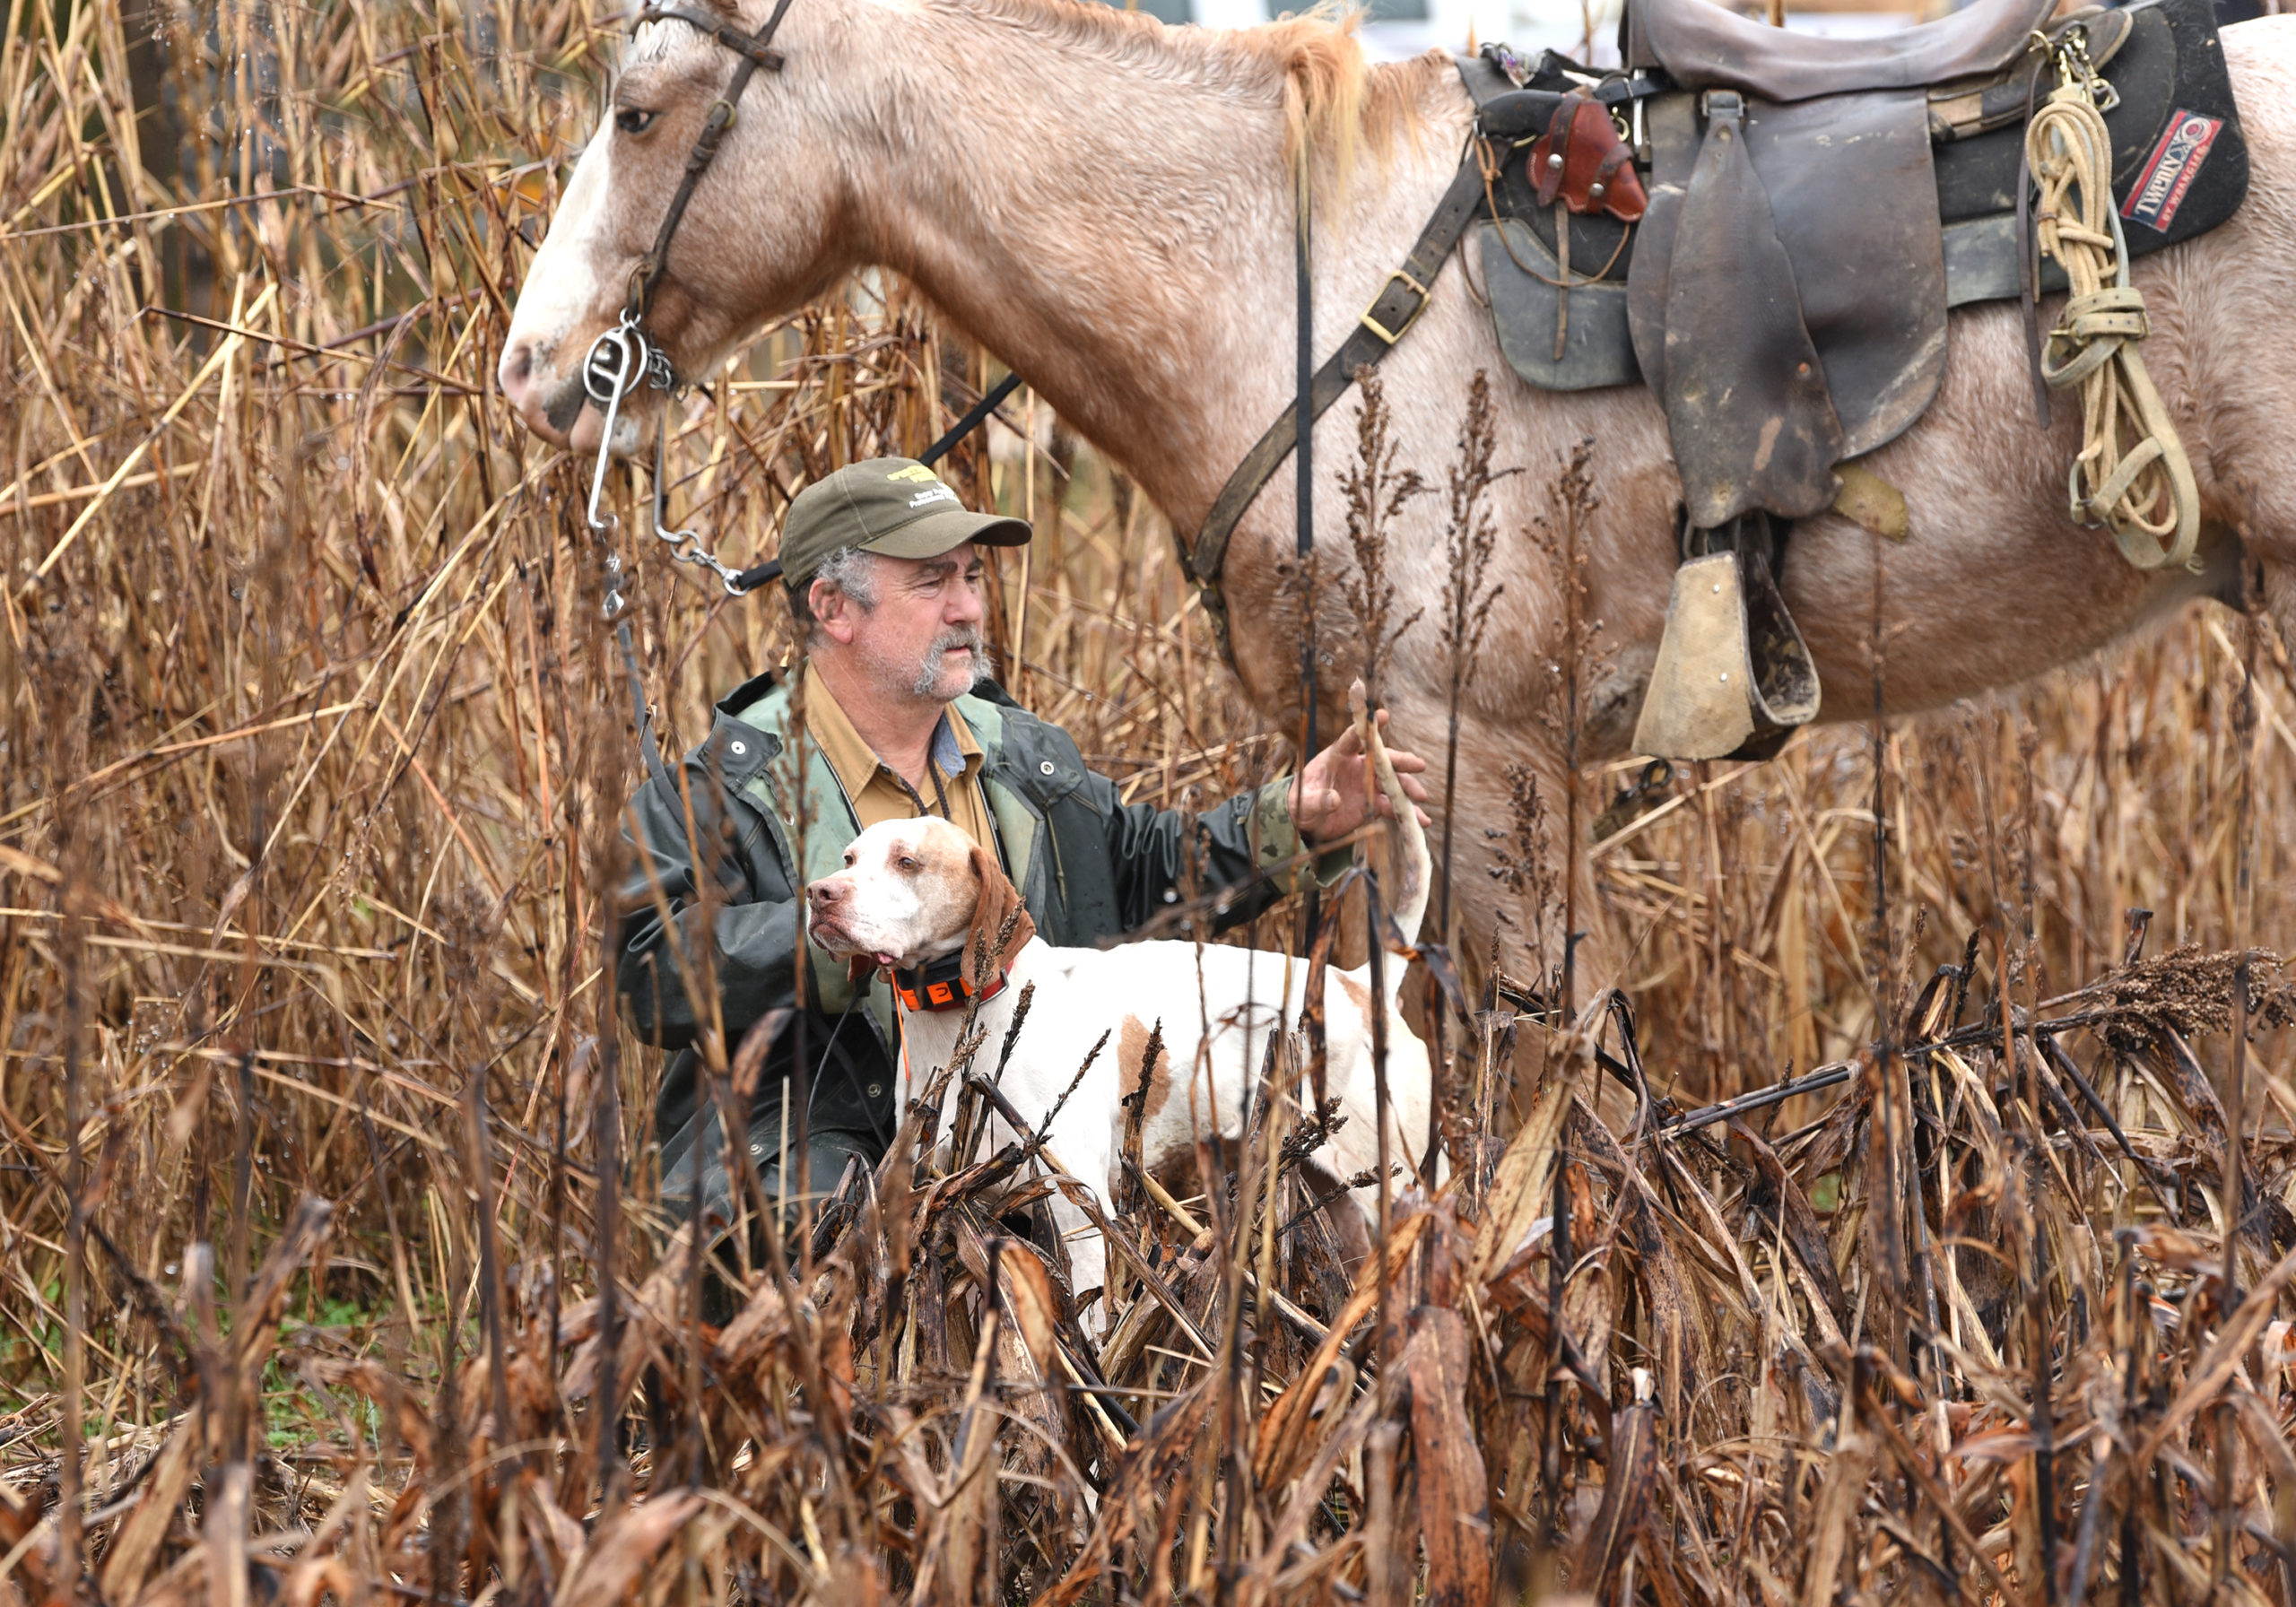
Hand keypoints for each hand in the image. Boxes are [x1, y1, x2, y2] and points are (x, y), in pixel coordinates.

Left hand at [1288, 708, 1431, 844]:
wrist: (1307, 822)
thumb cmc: (1301, 803)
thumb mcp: (1304, 802)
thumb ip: (1317, 800)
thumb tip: (1334, 799)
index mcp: (1338, 756)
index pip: (1354, 738)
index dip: (1368, 727)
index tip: (1383, 715)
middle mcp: (1357, 767)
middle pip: (1382, 760)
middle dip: (1401, 761)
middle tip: (1419, 765)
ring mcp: (1367, 785)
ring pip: (1393, 782)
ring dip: (1408, 788)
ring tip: (1421, 797)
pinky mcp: (1373, 804)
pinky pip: (1393, 806)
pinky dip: (1408, 813)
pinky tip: (1422, 821)